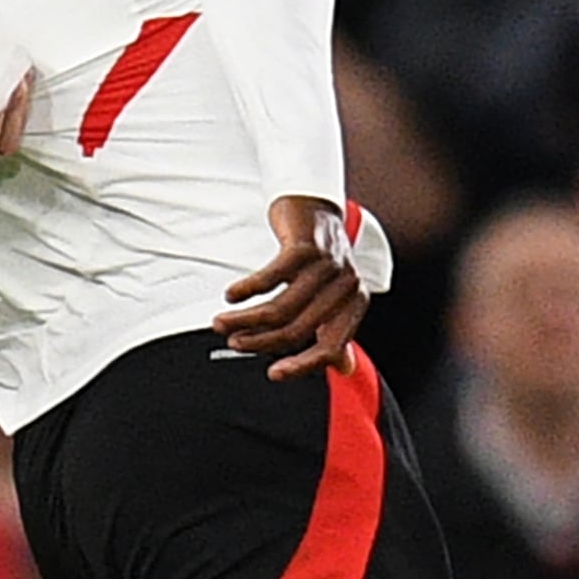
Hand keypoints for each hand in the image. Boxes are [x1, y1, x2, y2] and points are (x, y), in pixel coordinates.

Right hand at [215, 194, 368, 379]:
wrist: (314, 205)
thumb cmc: (320, 255)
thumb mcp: (330, 295)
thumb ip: (333, 329)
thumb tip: (343, 367)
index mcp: (354, 304)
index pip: (330, 348)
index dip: (301, 366)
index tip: (273, 373)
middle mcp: (345, 286)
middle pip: (298, 329)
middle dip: (260, 342)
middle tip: (235, 342)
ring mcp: (326, 266)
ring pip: (280, 308)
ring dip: (245, 319)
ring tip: (224, 322)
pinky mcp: (304, 248)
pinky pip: (270, 279)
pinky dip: (246, 290)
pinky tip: (232, 295)